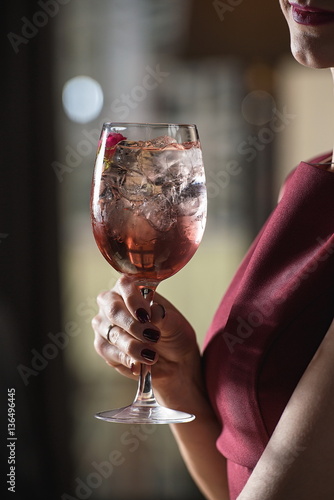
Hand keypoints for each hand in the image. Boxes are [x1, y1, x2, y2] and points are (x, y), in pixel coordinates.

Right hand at [92, 275, 201, 404]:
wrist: (174, 360)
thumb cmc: (172, 333)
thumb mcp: (174, 323)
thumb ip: (162, 316)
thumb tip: (154, 312)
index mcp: (130, 289)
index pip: (125, 285)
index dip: (133, 300)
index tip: (146, 315)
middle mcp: (112, 303)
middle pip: (113, 309)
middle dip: (133, 325)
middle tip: (152, 336)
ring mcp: (105, 325)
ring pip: (111, 333)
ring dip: (132, 346)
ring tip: (151, 355)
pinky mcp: (103, 346)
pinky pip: (108, 351)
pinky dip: (126, 359)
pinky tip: (138, 364)